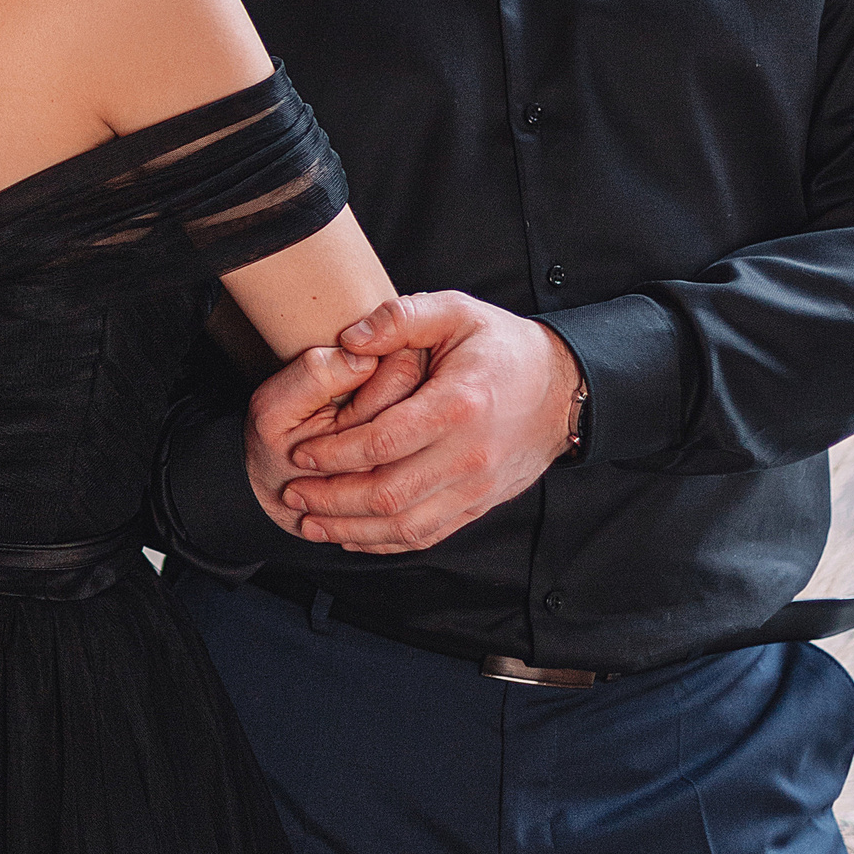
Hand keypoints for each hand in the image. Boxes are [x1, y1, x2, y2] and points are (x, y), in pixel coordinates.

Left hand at [266, 293, 582, 553]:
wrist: (561, 390)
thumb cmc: (502, 347)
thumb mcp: (456, 312)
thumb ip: (400, 318)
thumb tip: (349, 340)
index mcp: (458, 405)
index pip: (383, 442)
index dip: (335, 452)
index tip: (300, 453)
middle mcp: (469, 455)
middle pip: (388, 494)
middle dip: (332, 499)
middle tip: (292, 492)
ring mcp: (476, 488)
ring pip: (405, 526)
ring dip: (351, 530)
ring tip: (310, 520)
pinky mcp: (479, 506)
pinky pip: (427, 535)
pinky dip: (385, 542)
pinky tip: (352, 535)